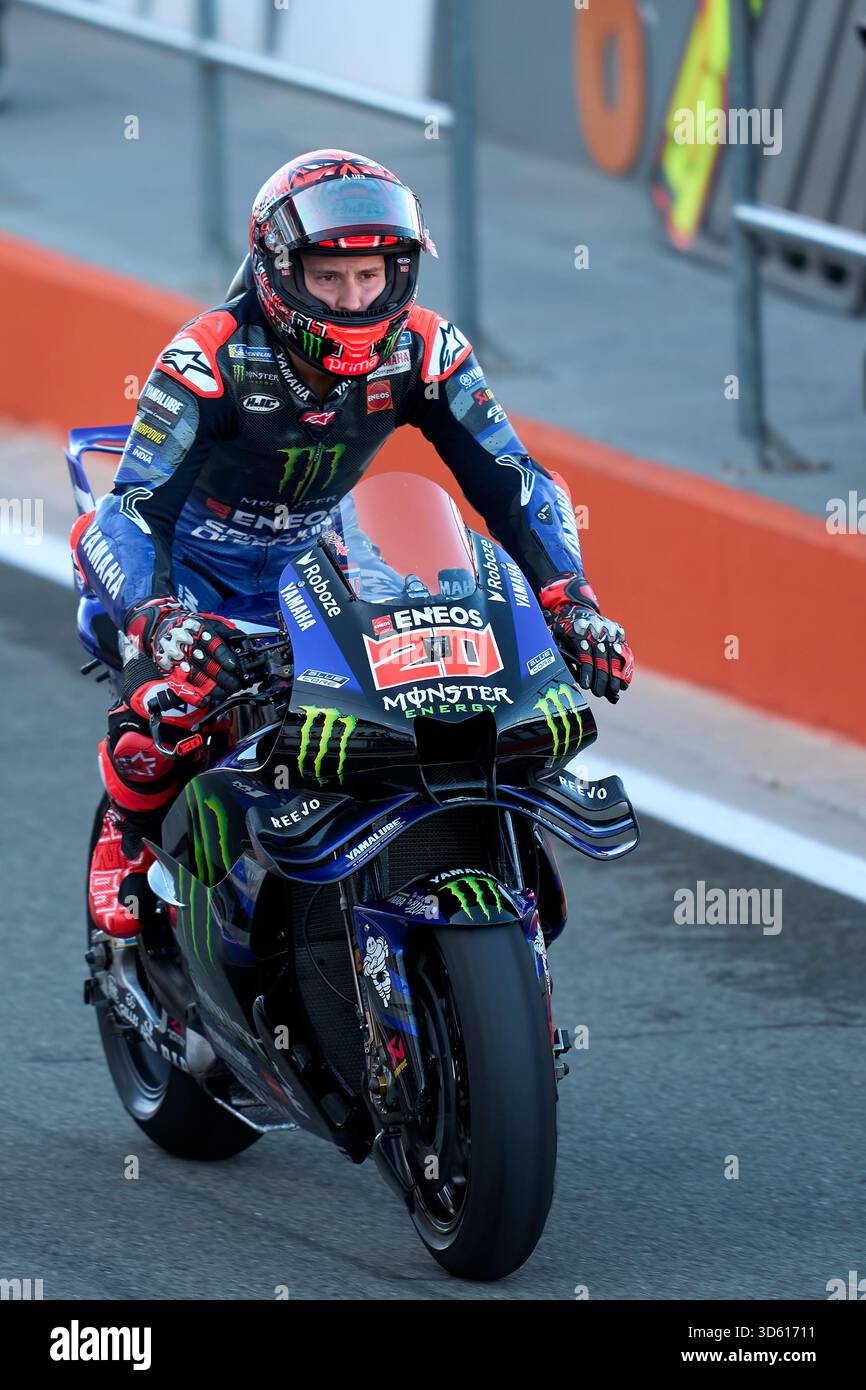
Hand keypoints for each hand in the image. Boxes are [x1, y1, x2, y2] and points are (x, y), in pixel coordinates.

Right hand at [124, 597, 243, 717]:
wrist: (160, 625)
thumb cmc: (189, 625)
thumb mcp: (208, 621)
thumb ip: (225, 632)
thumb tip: (242, 641)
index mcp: (197, 631)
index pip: (213, 645)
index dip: (225, 657)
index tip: (235, 667)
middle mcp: (186, 644)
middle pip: (206, 663)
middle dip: (223, 676)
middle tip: (236, 685)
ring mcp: (176, 658)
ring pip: (195, 675)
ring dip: (212, 687)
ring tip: (225, 693)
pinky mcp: (169, 669)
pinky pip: (180, 685)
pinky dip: (192, 695)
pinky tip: (204, 701)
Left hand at [538, 574, 633, 703]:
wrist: (577, 608)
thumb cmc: (562, 628)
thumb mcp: (554, 635)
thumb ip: (557, 651)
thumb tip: (556, 674)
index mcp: (578, 630)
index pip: (585, 653)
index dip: (586, 671)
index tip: (586, 686)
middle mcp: (596, 629)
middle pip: (601, 657)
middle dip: (601, 678)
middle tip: (599, 693)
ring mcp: (609, 630)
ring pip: (614, 656)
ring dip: (615, 677)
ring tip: (613, 692)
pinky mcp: (618, 632)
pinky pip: (624, 652)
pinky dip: (625, 668)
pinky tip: (625, 683)